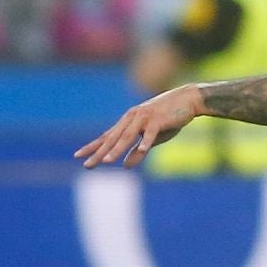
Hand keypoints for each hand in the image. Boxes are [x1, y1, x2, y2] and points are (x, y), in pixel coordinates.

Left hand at [75, 84, 202, 167]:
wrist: (189, 99)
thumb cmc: (169, 119)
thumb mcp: (152, 139)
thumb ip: (138, 151)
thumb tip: (125, 166)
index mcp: (128, 122)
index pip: (107, 137)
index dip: (92, 147)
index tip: (78, 156)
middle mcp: (132, 119)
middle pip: (113, 139)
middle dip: (99, 153)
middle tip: (87, 165)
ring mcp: (145, 118)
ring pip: (128, 136)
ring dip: (118, 149)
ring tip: (107, 161)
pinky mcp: (159, 119)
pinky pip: (151, 133)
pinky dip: (146, 141)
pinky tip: (142, 150)